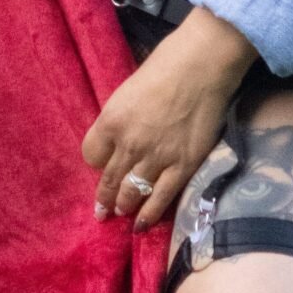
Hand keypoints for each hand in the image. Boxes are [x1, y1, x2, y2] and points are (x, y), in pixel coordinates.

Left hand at [82, 6, 254, 231]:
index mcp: (111, 121)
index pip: (91, 155)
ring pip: (131, 193)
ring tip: (121, 213)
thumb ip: (120, 118)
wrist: (202, 67)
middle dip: (104, 198)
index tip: (103, 164)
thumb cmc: (165, 67)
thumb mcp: (128, 91)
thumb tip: (119, 137)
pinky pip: (160, 198)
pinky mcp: (182, 166)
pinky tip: (141, 225)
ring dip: (123, 206)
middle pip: (108, 179)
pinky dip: (148, 215)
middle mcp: (129, 144)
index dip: (96, 161)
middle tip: (102, 211)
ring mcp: (155, 158)